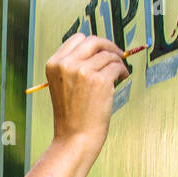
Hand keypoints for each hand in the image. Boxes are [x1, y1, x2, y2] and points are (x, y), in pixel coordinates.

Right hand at [44, 33, 128, 158]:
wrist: (75, 137)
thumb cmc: (71, 115)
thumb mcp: (62, 85)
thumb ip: (73, 65)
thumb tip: (97, 49)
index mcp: (54, 64)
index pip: (77, 39)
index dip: (93, 43)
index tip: (102, 49)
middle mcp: (67, 64)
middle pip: (94, 41)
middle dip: (108, 45)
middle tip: (117, 54)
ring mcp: (84, 71)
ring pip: (108, 54)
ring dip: (117, 61)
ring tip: (119, 72)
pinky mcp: (101, 81)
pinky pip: (117, 66)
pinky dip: (123, 71)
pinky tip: (123, 77)